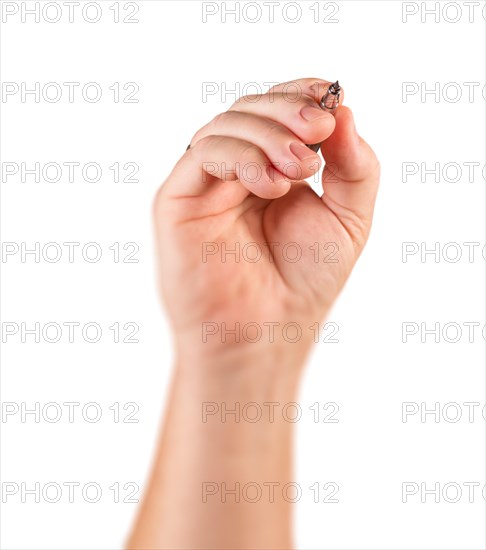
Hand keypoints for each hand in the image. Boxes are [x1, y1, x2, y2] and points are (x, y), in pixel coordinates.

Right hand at [154, 78, 379, 367]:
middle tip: (319, 130)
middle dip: (289, 110)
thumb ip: (354, 164)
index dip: (302, 94)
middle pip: (251, 110)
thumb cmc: (303, 283)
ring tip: (301, 170)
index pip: (278, 113)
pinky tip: (272, 186)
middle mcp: (235, 173)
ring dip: (269, 134)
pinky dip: (242, 156)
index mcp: (272, 172)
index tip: (331, 94)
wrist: (265, 333)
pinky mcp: (177, 200)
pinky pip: (203, 153)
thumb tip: (342, 109)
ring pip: (226, 125)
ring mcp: (205, 185)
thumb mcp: (348, 218)